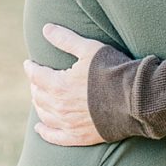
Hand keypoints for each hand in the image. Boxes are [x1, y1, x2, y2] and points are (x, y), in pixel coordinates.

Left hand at [22, 23, 106, 145]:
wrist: (136, 98)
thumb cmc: (113, 70)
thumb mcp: (90, 49)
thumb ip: (66, 39)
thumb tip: (46, 28)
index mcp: (59, 84)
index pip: (36, 75)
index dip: (31, 68)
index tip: (29, 63)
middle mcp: (59, 106)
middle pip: (38, 95)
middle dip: (35, 85)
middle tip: (37, 79)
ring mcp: (68, 123)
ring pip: (44, 114)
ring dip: (39, 104)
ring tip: (40, 97)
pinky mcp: (79, 136)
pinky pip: (54, 136)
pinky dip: (44, 132)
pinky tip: (40, 128)